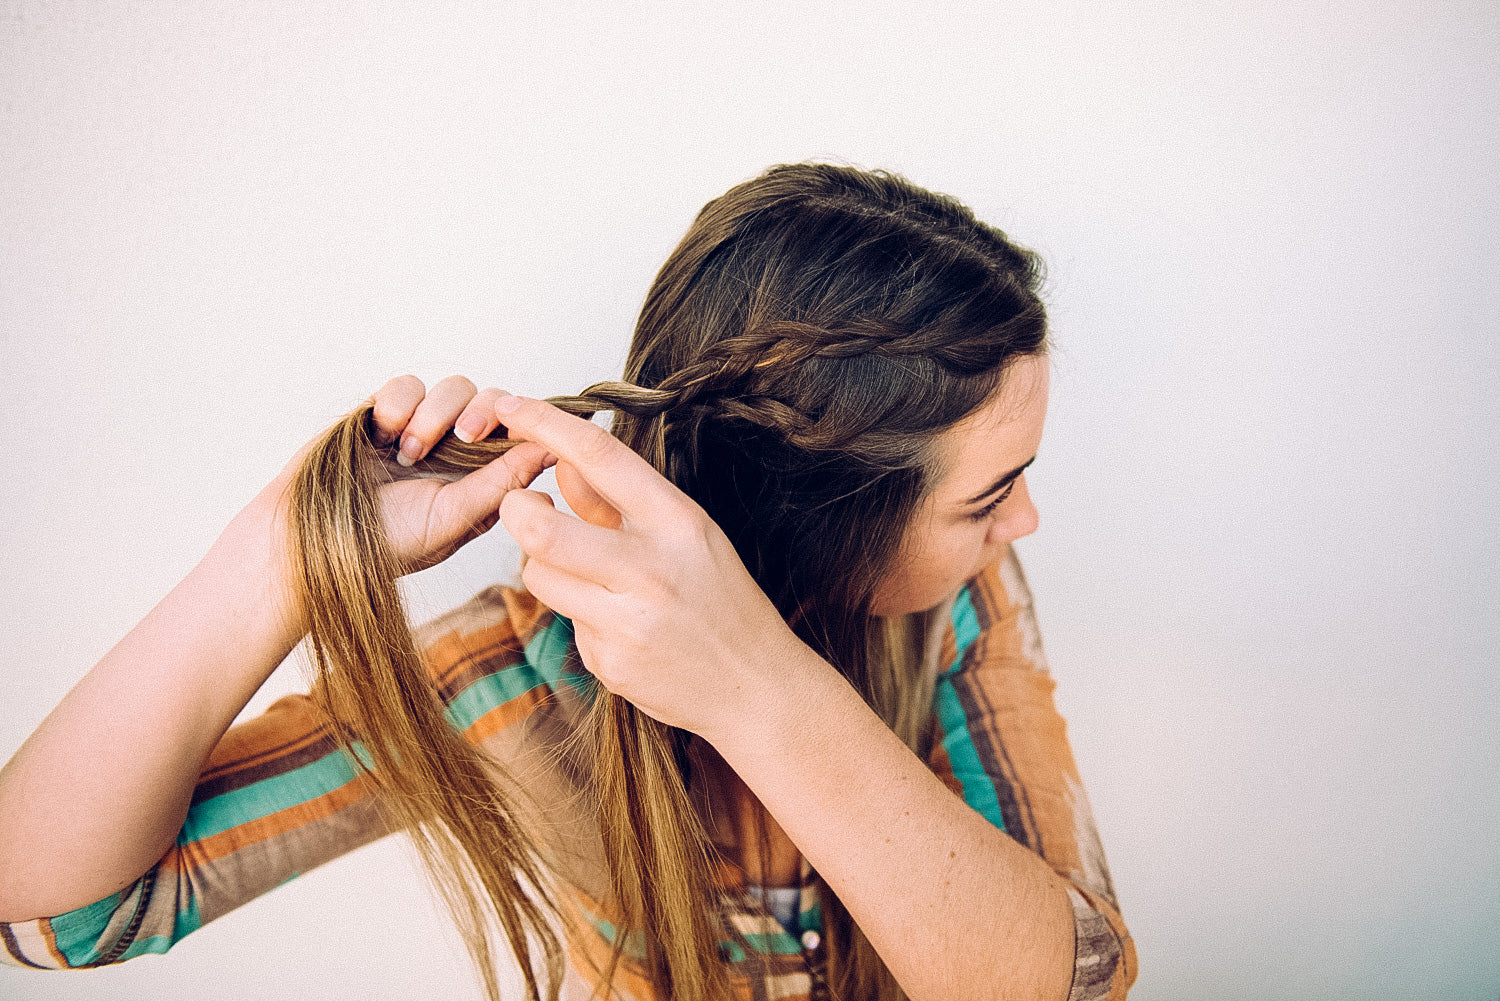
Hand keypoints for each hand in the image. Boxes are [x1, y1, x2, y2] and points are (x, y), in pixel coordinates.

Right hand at [258, 375, 554, 580]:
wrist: (306, 540)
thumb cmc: (383, 543)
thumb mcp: (453, 518)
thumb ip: (501, 482)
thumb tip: (552, 453)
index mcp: (484, 480)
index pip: (522, 433)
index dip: (526, 422)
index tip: (516, 428)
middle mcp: (459, 452)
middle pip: (493, 400)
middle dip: (482, 411)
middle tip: (464, 436)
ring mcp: (421, 430)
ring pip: (453, 387)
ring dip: (434, 414)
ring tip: (408, 453)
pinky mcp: (383, 413)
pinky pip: (407, 384)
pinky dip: (399, 404)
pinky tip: (384, 436)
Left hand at [493, 394, 817, 744]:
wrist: (756, 687)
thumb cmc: (724, 602)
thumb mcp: (686, 535)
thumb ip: (618, 503)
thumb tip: (562, 464)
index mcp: (677, 521)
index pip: (600, 457)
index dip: (545, 424)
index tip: (512, 407)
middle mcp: (651, 568)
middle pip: (542, 527)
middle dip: (514, 510)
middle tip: (520, 507)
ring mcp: (627, 620)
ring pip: (538, 575)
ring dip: (543, 567)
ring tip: (584, 576)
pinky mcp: (609, 662)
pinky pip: (565, 623)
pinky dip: (580, 617)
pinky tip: (620, 627)